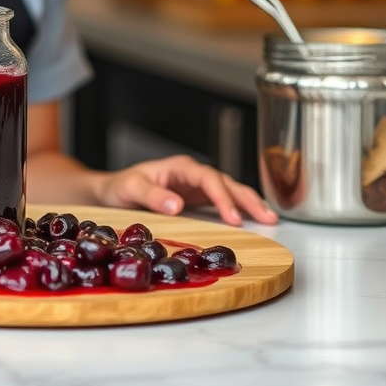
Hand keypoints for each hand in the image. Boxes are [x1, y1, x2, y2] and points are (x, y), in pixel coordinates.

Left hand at [95, 154, 278, 225]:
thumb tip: (178, 205)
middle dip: (247, 198)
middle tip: (268, 217)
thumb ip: (153, 196)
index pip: (208, 179)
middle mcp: (192, 174)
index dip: (222, 198)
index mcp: (180, 167)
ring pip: (229, 190)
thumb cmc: (121, 187)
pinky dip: (240, 208)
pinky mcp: (198, 199)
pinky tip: (254, 218)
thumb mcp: (132, 190)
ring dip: (249, 202)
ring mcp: (197, 186)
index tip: (234, 217)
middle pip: (226, 182)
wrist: (114, 191)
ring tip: (271, 218)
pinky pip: (223, 201)